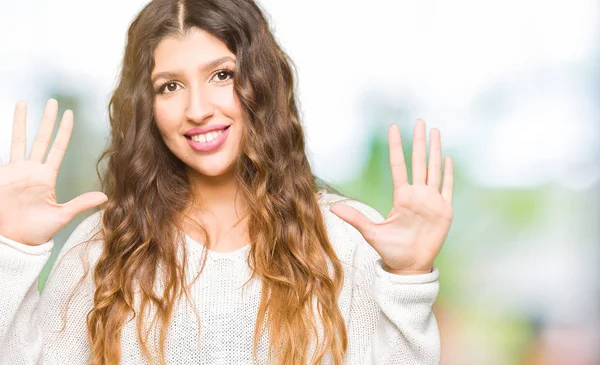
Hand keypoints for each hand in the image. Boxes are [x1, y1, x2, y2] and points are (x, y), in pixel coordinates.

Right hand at [0, 99, 107, 245]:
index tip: (70, 114)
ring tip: (21, 101)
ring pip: (18, 139)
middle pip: (40, 138)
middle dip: (46, 120)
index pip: (57, 147)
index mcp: (46, 176)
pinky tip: (2, 120)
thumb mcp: (61, 216)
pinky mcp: (1, 176)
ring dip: (20, 121)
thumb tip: (106, 197)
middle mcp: (31, 170)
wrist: (11, 241)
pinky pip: (0, 154)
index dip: (63, 131)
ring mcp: (14, 171)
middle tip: (52, 101)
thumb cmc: (35, 232)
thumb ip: (81, 203)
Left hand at [329, 119, 453, 274]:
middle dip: (420, 141)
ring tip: (436, 132)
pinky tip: (447, 158)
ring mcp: (432, 201)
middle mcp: (417, 194)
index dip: (396, 147)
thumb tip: (332, 208)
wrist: (410, 267)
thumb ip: (355, 218)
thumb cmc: (391, 250)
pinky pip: (447, 187)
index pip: (399, 165)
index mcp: (401, 196)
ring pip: (434, 169)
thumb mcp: (371, 232)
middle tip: (420, 121)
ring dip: (435, 150)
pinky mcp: (444, 210)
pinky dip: (448, 173)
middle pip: (419, 161)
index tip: (393, 128)